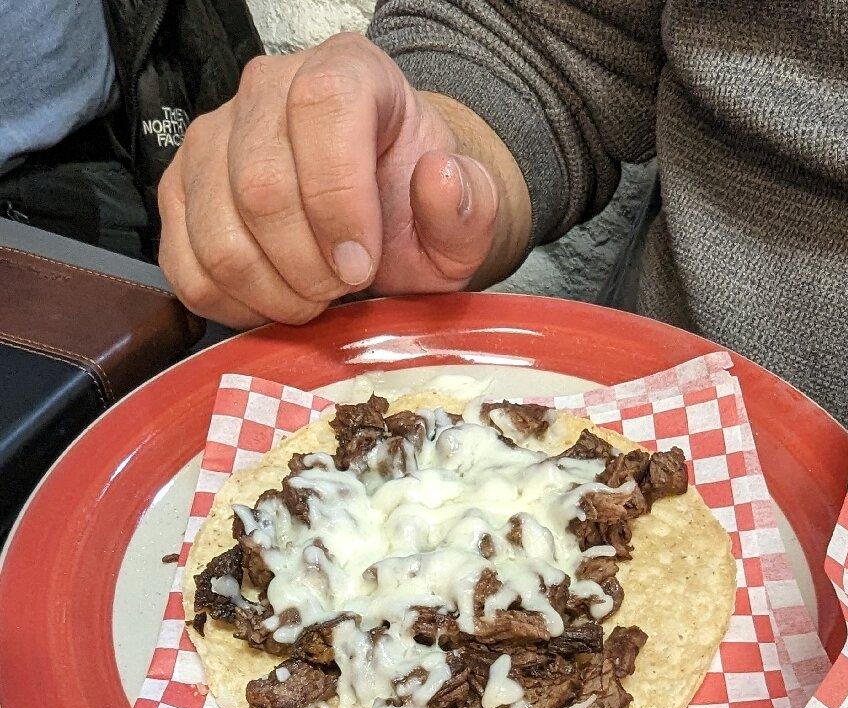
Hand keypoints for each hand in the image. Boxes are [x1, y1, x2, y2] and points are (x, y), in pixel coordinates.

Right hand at [158, 33, 531, 327]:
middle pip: (261, 186)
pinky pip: (185, 265)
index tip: (362, 265)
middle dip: (307, 266)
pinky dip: (232, 303)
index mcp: (348, 72)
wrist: (385, 218)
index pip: (322, 108)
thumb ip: (473, 203)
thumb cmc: (418, 211)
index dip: (340, 202)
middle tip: (342, 289)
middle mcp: (268, 89)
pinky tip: (273, 301)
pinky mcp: (182, 193)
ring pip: (217, 234)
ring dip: (271, 291)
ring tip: (313, 297)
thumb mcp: (470, 215)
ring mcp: (213, 139)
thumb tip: (439, 178)